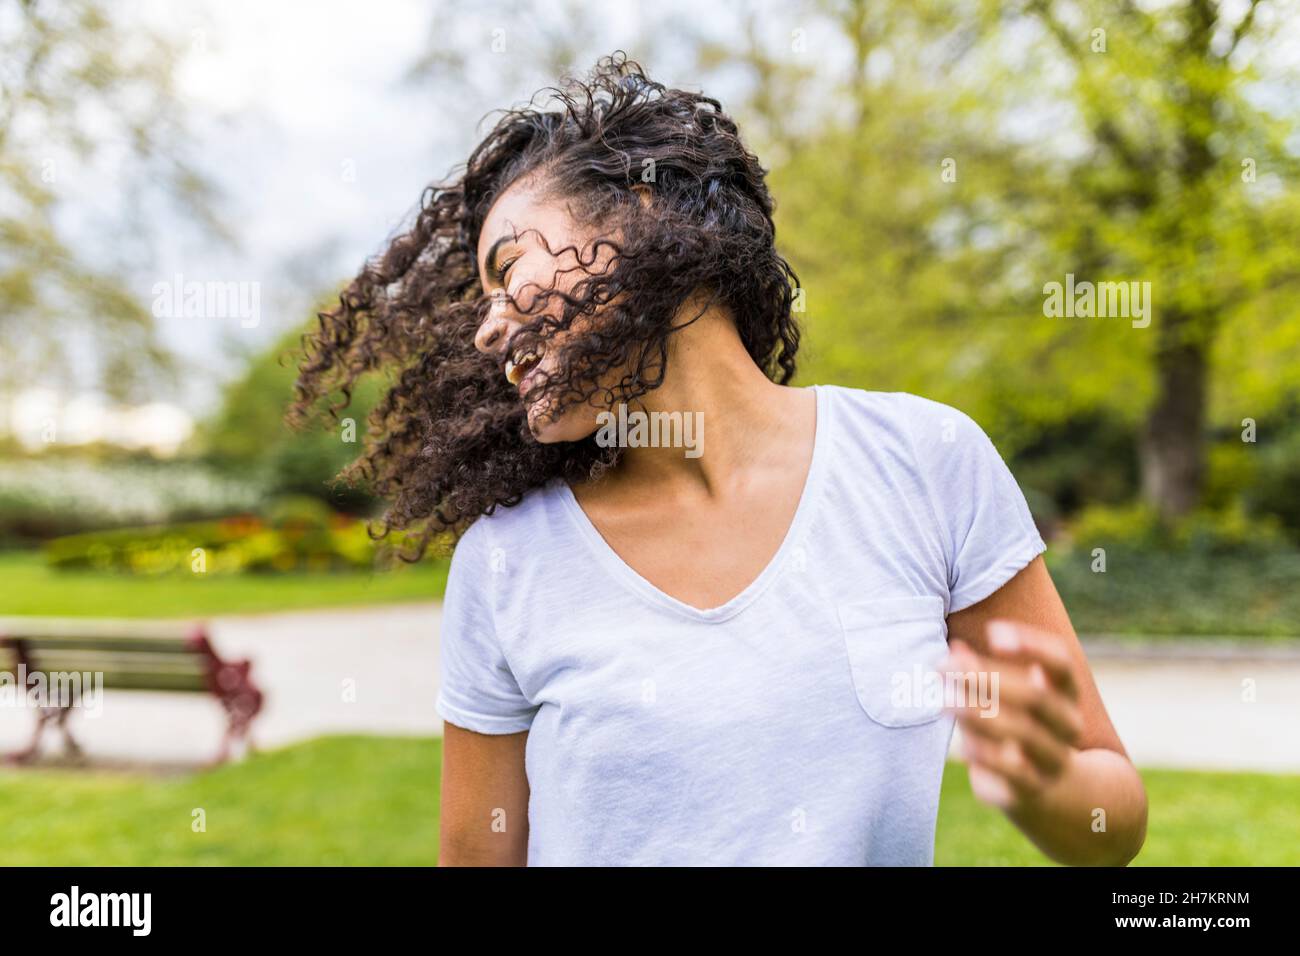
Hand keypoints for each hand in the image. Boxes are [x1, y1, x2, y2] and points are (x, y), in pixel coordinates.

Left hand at [942, 617, 1084, 811]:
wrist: (1050, 790)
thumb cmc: (1021, 727)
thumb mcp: (1005, 698)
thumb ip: (982, 674)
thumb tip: (955, 649)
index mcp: (1066, 694)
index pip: (1061, 662)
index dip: (1031, 645)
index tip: (993, 633)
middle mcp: (1068, 724)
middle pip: (1035, 696)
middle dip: (986, 678)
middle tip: (944, 665)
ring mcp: (1055, 758)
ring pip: (1024, 733)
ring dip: (979, 713)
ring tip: (944, 700)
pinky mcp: (1034, 788)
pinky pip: (1014, 772)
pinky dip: (987, 755)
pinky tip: (961, 746)